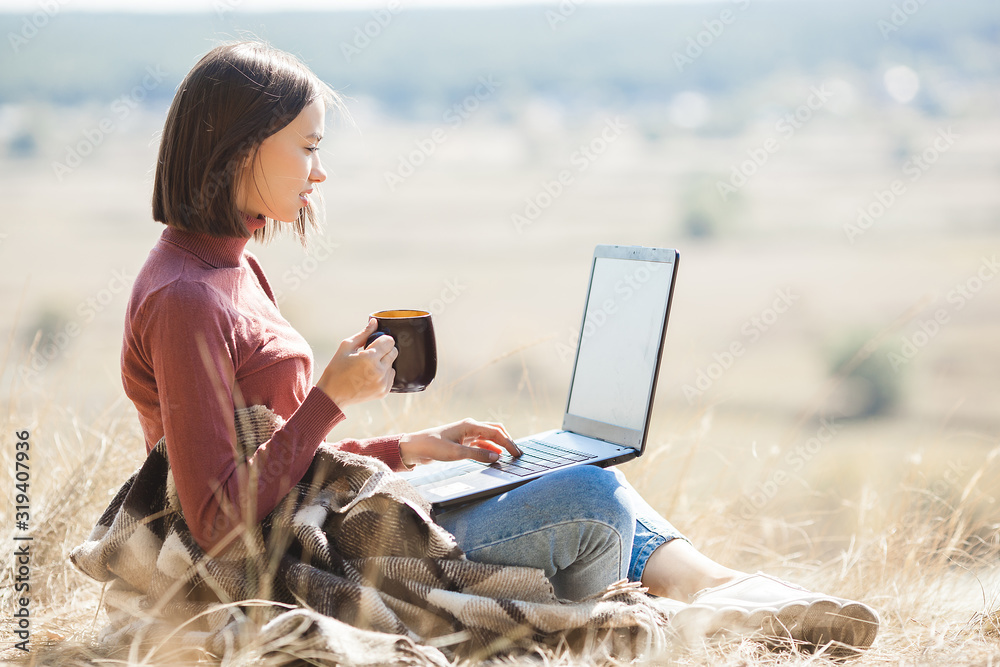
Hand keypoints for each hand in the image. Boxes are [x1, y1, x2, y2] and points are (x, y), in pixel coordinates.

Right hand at [317, 318, 397, 407]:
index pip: (389, 341)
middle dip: (384, 350)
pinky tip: (370, 376)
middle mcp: (379, 371)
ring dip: (384, 363)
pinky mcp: (384, 392)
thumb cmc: (336, 369)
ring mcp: (383, 383)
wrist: (332, 396)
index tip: (375, 342)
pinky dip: (384, 374)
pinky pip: (391, 376)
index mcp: (369, 358)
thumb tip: (374, 322)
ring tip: (368, 367)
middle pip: (394, 352)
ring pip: (393, 364)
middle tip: (371, 354)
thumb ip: (363, 334)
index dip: (382, 339)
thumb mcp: (346, 348)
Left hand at [398, 419, 521, 467]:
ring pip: (489, 438)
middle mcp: (470, 427)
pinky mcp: (462, 441)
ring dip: (499, 446)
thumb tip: (497, 457)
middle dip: (507, 442)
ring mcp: (466, 434)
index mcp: (470, 425)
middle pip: (495, 431)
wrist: (416, 447)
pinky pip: (480, 444)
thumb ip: (478, 455)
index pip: (496, 433)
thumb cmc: (433, 447)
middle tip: (517, 454)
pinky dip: (489, 450)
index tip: (517, 454)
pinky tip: (494, 457)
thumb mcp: (456, 453)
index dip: (508, 443)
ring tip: (509, 457)